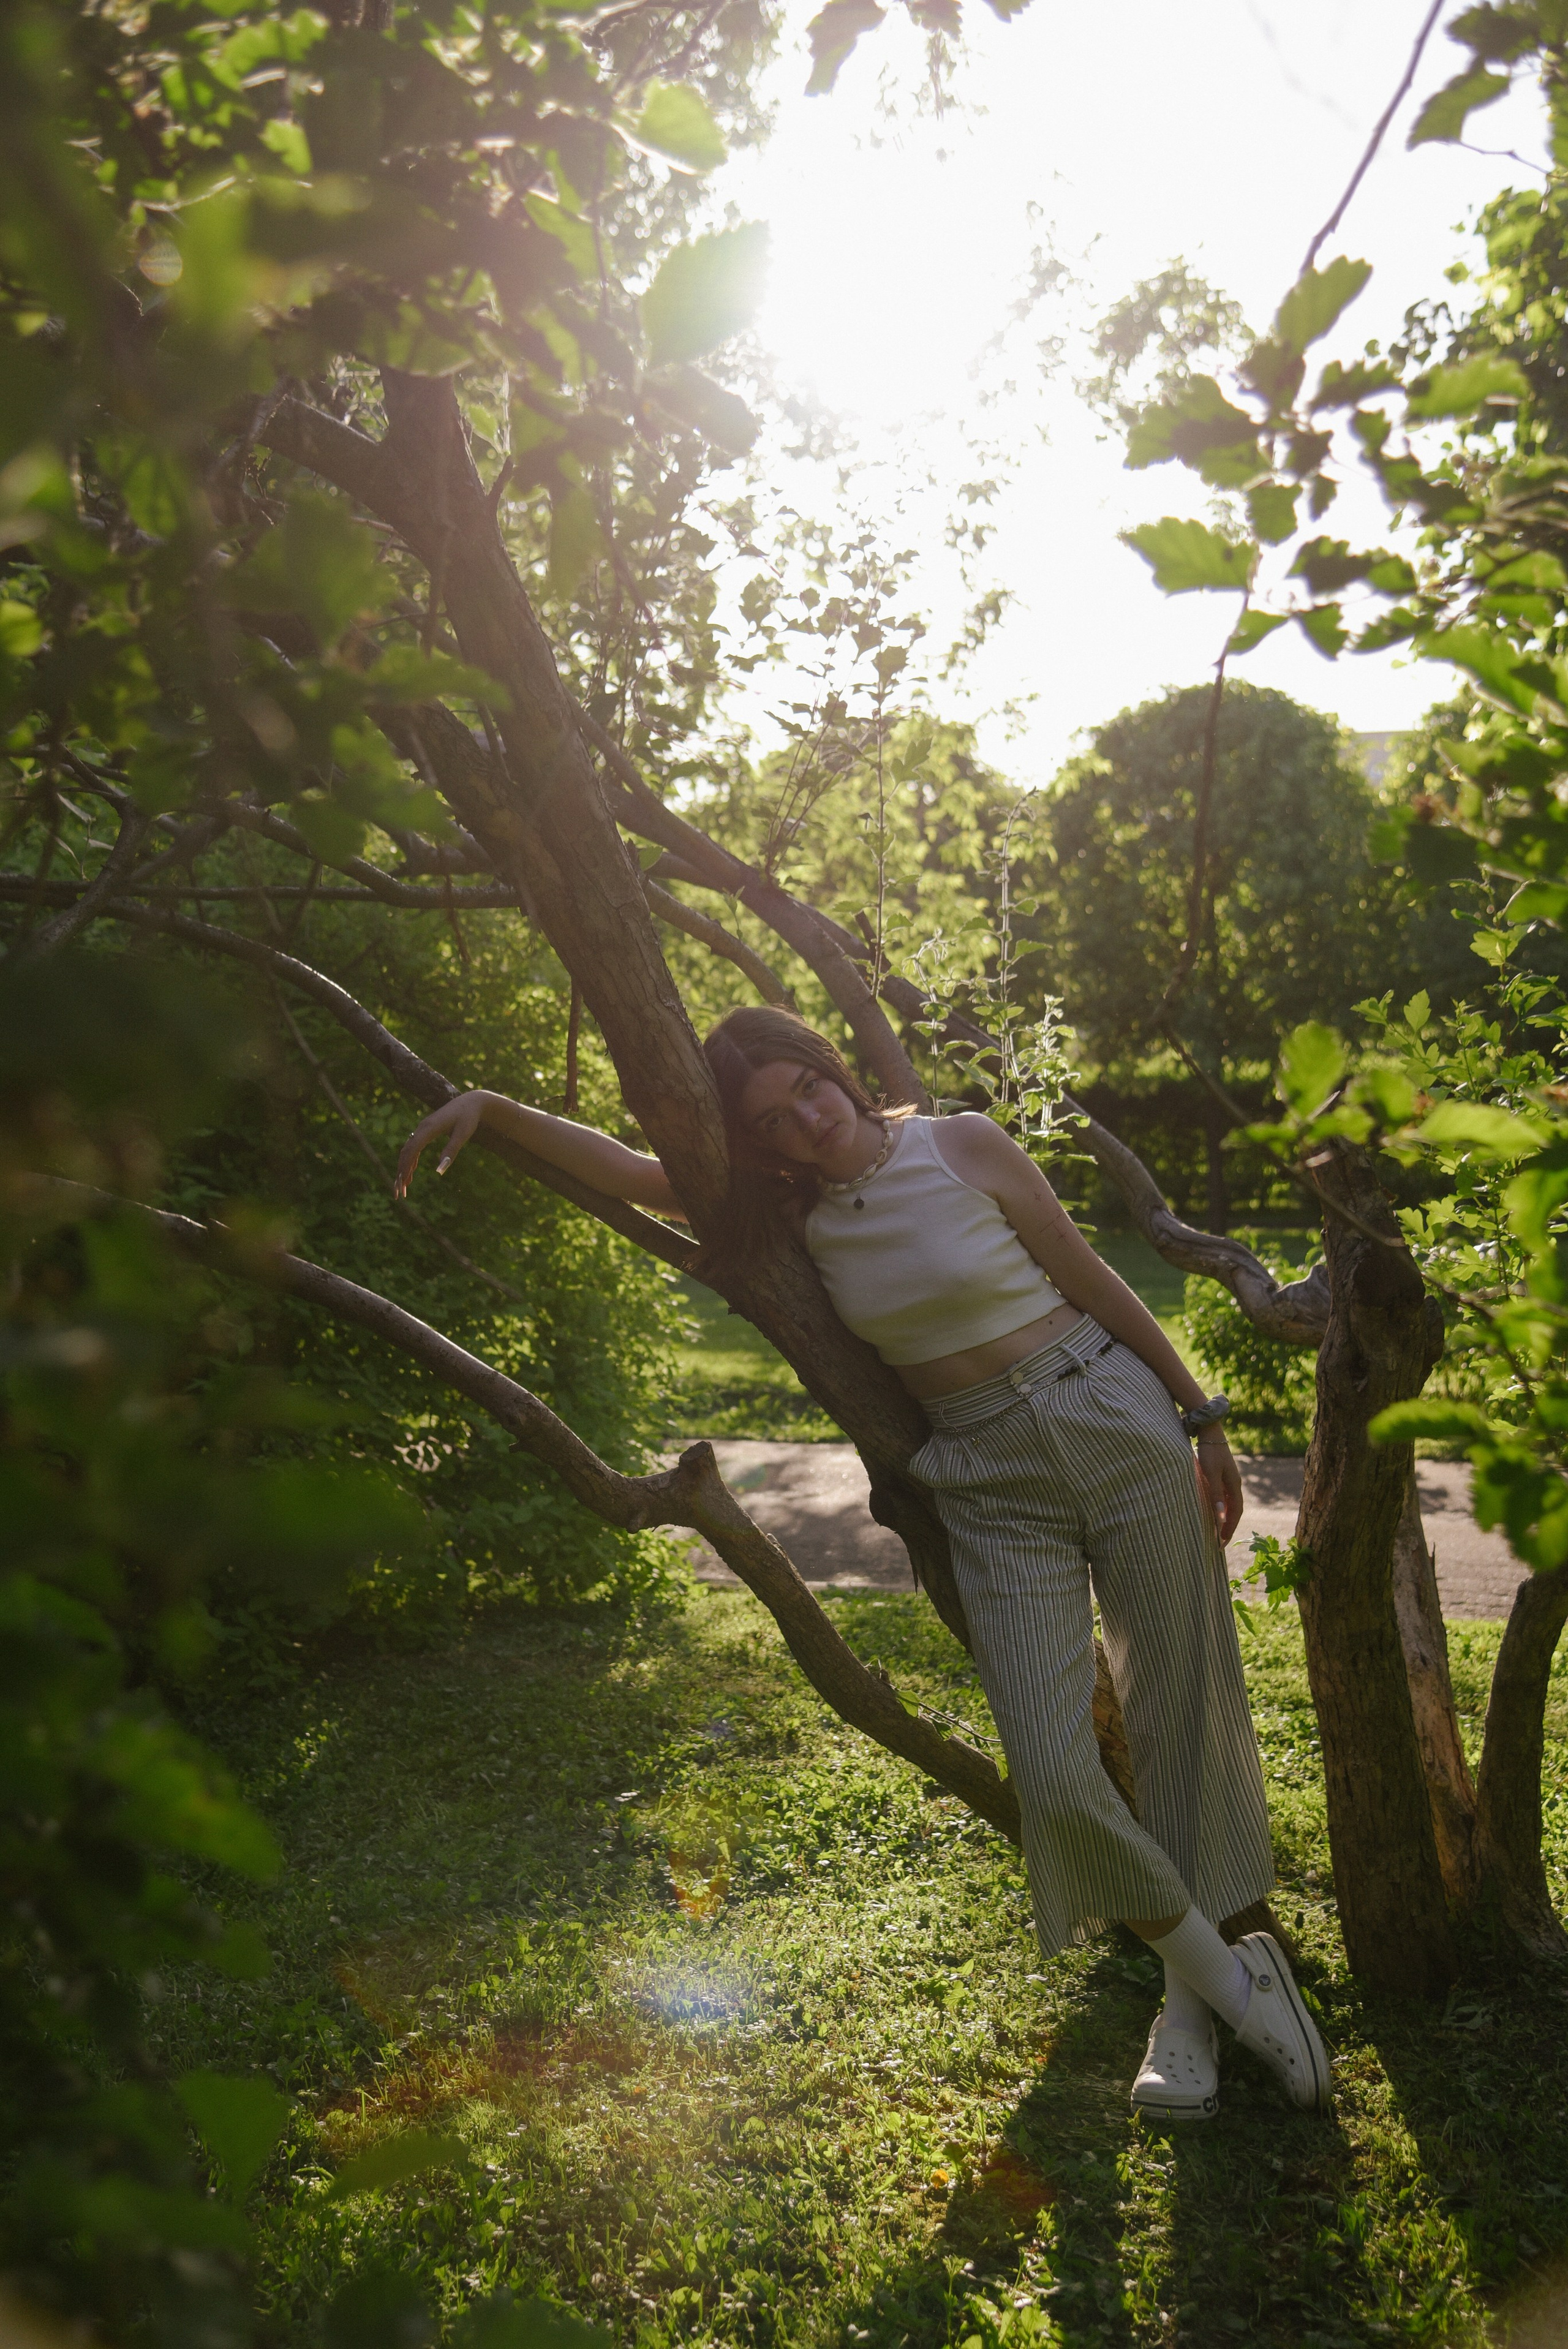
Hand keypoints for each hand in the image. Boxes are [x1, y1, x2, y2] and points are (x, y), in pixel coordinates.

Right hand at [394, 1091, 487, 1197]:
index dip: (405, 1166)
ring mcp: (422, 1129)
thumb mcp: (463, 1135)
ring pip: (408, 1151)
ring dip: (404, 1168)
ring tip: (403, 1187)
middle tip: (399, 1192)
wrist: (471, 1102)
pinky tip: (410, 1173)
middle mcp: (422, 1128)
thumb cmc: (468, 1118)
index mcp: (429, 1128)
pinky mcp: (426, 1131)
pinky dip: (410, 1161)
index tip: (402, 1183)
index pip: (412, 1150)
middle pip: (406, 1152)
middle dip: (401, 1172)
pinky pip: (414, 1147)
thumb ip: (451, 1151)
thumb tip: (439, 1172)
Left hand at [1195, 1426, 1243, 1546]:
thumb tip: (1220, 1516)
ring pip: (1230, 1504)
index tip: (1222, 1542)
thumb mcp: (1211, 1474)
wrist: (1209, 1431)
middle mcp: (1234, 1484)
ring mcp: (1229, 1479)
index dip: (1229, 1528)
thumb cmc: (1209, 1452)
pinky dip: (1222, 1508)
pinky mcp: (1222, 1475)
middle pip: (1234, 1510)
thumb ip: (1215, 1494)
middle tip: (1220, 1542)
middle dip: (1228, 1527)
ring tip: (1218, 1532)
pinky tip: (1215, 1512)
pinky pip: (1225, 1497)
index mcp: (1234, 1485)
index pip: (1235, 1513)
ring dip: (1225, 1518)